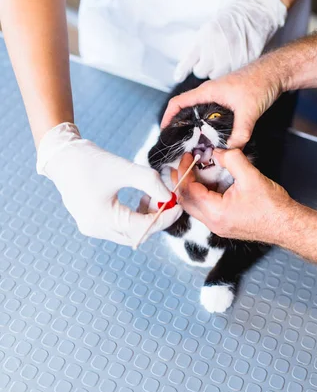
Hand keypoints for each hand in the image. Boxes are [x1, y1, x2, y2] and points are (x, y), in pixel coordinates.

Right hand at [37, 123, 181, 245]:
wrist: (63, 157)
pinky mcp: (94, 222)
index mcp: (101, 219)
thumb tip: (170, 196)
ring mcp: (93, 228)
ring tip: (155, 197)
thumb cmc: (90, 161)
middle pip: (137, 234)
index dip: (164, 217)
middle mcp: (96, 229)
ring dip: (146, 218)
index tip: (179, 205)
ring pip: (130, 232)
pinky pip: (121, 227)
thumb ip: (150, 182)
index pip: (142, 227)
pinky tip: (143, 199)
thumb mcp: (124, 168)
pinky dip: (135, 216)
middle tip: (170, 201)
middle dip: (157, 219)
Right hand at [163, 58, 283, 148]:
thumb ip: (240, 132)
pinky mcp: (227, 101)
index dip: (168, 116)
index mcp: (208, 91)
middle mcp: (209, 93)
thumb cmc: (260, 82)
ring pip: (199, 113)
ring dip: (195, 127)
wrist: (275, 73)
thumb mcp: (249, 110)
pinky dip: (208, 126)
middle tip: (178, 144)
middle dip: (180, 126)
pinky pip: (210, 114)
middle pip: (186, 109)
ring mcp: (218, 97)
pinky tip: (213, 138)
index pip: (179, 102)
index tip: (163, 131)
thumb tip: (231, 151)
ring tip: (194, 144)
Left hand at [172, 150, 293, 243]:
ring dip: (191, 188)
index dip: (185, 171)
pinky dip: (202, 195)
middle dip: (181, 180)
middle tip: (182, 163)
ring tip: (193, 170)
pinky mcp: (224, 225)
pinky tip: (208, 182)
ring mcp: (218, 226)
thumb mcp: (250, 176)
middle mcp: (213, 223)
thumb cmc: (272, 206)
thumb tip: (217, 152)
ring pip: (194, 207)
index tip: (188, 156)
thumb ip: (231, 159)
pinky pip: (205, 210)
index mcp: (216, 212)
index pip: (189, 190)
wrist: (287, 225)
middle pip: (186, 201)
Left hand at [174, 0, 286, 81]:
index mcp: (206, 36)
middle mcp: (217, 46)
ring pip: (216, 76)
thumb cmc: (227, 22)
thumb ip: (194, 49)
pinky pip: (231, 74)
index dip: (182, 70)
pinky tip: (233, 59)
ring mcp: (232, 55)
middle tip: (210, 59)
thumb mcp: (206, 29)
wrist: (254, 14)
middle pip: (201, 72)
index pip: (189, 60)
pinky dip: (231, 70)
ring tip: (222, 58)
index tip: (178, 77)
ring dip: (217, 70)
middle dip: (203, 68)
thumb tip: (181, 71)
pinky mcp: (245, 61)